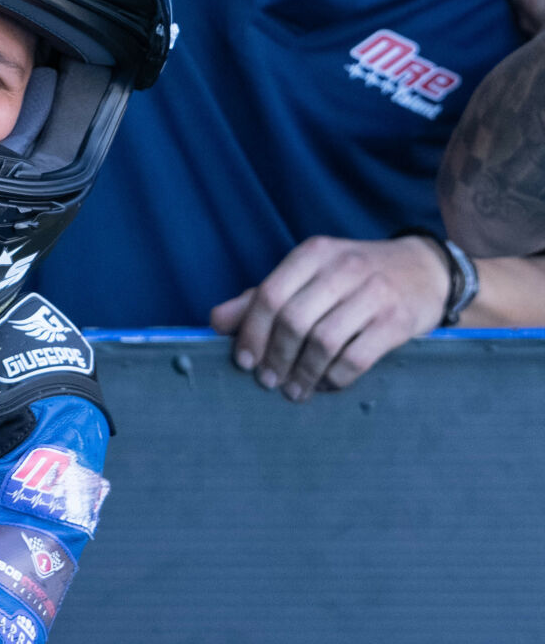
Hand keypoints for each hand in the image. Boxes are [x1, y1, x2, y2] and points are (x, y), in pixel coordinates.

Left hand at [210, 235, 446, 400]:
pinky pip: (356, 358)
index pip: (269, 295)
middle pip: (293, 320)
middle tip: (267, 381)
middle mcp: (344, 268)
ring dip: (302, 373)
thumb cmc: (354, 277)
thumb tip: (216, 321)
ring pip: (323, 342)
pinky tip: (325, 385)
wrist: (426, 269)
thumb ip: (262, 296)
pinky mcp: (398, 321)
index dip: (251, 332)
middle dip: (275, 357)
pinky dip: (335, 378)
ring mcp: (375, 293)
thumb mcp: (308, 275)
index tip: (243, 361)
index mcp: (314, 253)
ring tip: (293, 389)